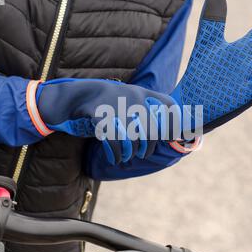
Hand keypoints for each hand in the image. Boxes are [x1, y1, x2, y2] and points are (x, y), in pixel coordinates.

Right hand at [36, 79, 180, 164]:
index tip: (172, 136)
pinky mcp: (103, 117)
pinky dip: (118, 154)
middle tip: (143, 154)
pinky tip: (116, 158)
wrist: (78, 95)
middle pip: (151, 130)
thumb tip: (171, 131)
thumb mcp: (129, 98)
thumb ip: (147, 110)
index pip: (168, 105)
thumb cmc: (108, 102)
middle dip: (148, 147)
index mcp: (142, 93)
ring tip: (128, 157)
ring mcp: (118, 107)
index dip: (173, 123)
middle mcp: (134, 98)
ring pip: (135, 138)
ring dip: (132, 152)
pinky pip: (116, 142)